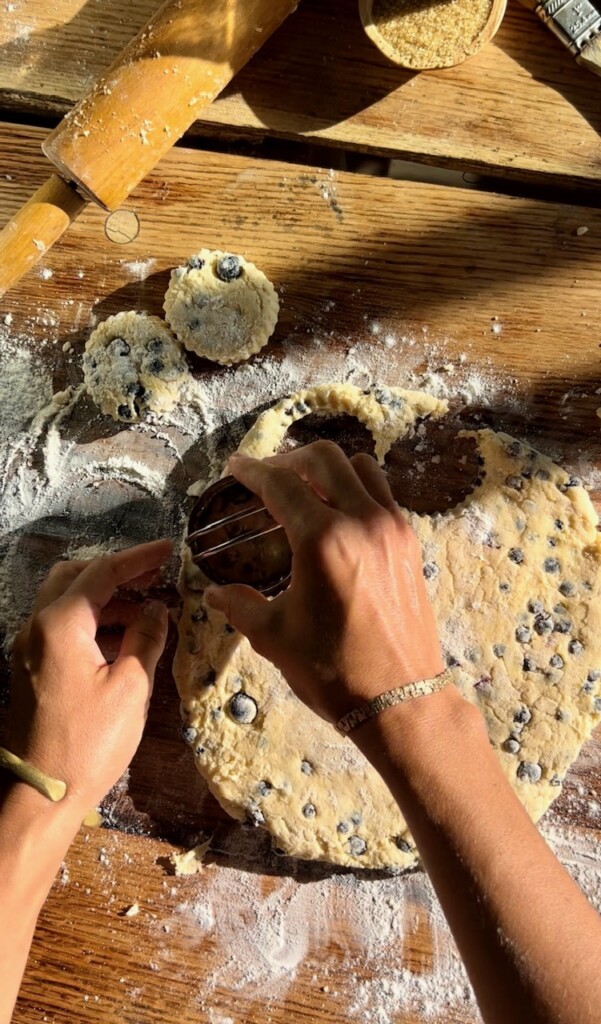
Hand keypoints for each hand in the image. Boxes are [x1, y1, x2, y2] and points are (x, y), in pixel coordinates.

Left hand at [7, 540, 172, 815]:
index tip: (169, 550)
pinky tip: (124, 638)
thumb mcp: (131, 687)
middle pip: (74, 577)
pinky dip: (92, 622)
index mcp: (60, 624)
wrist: (41, 793)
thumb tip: (157, 609)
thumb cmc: (89, 742)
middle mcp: (37, 627)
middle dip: (115, 572)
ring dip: (105, 598)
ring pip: (66, 602)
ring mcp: (30, 648)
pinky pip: (62, 628)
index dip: (139, 558)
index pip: (102, 572)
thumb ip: (146, 638)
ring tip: (148, 609)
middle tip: (154, 577)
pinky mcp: (32, 669)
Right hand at [206, 442, 443, 721]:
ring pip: (360, 468)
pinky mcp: (409, 543)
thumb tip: (214, 591)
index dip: (252, 471)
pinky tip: (338, 513)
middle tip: (267, 475)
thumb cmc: (333, 670)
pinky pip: (382, 493)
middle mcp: (362, 521)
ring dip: (327, 469)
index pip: (281, 484)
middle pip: (324, 459)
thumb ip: (239, 604)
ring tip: (304, 487)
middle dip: (289, 460)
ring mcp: (392, 528)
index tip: (235, 466)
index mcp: (323, 540)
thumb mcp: (274, 636)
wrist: (400, 699)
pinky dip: (356, 488)